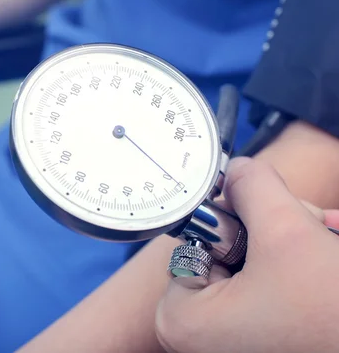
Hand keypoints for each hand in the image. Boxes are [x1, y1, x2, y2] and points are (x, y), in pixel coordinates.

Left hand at [155, 157, 338, 352]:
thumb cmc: (332, 314)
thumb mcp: (286, 231)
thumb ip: (251, 188)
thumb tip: (237, 172)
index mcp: (183, 321)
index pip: (191, 240)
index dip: (231, 220)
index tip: (263, 223)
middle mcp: (198, 340)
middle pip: (223, 253)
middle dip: (269, 232)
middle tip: (305, 225)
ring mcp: (231, 345)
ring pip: (250, 268)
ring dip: (290, 245)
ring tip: (326, 237)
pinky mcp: (261, 345)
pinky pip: (266, 291)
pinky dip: (295, 269)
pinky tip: (327, 252)